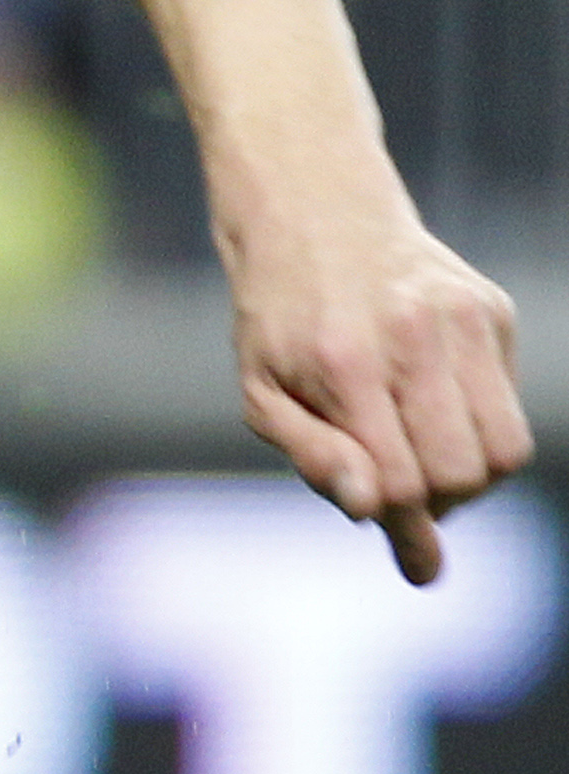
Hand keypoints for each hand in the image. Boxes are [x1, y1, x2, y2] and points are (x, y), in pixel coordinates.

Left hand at [225, 209, 526, 584]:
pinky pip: (512, 405)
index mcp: (345, 365)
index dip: (406, 529)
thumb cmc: (280, 320)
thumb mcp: (261, 392)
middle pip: (463, 474)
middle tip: (404, 488)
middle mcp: (413, 338)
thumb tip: (372, 514)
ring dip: (471, 474)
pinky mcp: (494, 310)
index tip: (412, 556)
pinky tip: (436, 404)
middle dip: (437, 502)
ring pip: (506, 448)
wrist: (314, 216)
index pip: (402, 483)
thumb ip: (313, 457)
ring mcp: (463, 320)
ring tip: (423, 454)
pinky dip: (482, 427)